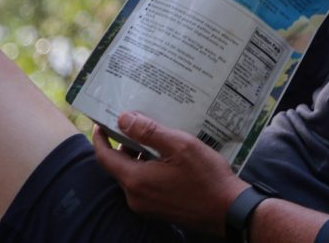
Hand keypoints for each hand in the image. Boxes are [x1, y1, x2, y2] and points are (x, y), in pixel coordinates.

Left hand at [92, 112, 247, 235]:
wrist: (229, 211)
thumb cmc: (207, 177)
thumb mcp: (180, 145)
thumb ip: (149, 132)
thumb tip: (123, 118)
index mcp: (136, 180)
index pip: (104, 157)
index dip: (100, 137)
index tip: (102, 121)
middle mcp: (135, 197)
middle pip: (117, 166)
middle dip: (122, 143)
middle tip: (134, 122)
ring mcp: (146, 206)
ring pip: (131, 175)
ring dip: (137, 156)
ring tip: (154, 136)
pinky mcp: (158, 210)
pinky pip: (143, 185)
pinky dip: (147, 168)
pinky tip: (165, 156)